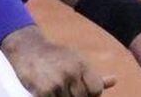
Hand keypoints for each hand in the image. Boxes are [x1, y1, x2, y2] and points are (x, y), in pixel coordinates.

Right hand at [1, 26, 115, 95]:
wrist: (27, 48)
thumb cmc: (54, 56)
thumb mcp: (76, 59)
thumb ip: (94, 74)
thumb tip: (114, 81)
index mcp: (82, 65)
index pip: (96, 90)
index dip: (92, 95)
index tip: (83, 92)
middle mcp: (72, 73)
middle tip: (68, 91)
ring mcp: (58, 83)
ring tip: (59, 91)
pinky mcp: (43, 92)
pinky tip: (50, 94)